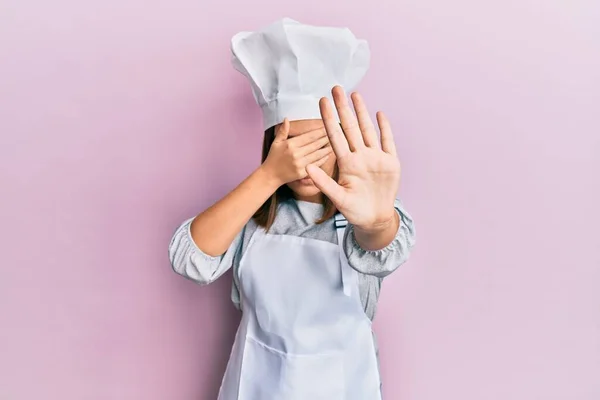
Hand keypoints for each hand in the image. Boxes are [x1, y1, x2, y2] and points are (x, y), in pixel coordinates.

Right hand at [262, 118, 332, 186]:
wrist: (271, 175)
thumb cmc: (273, 157)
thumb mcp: (276, 142)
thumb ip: (283, 130)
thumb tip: (287, 118)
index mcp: (290, 144)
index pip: (309, 136)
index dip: (320, 131)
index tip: (327, 126)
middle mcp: (296, 154)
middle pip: (315, 144)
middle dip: (326, 138)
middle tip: (337, 132)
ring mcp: (300, 164)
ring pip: (318, 154)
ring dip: (327, 148)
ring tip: (335, 143)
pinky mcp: (302, 173)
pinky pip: (315, 164)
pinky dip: (323, 159)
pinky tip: (328, 154)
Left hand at [306, 86, 400, 229]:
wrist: (374, 218)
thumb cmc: (354, 209)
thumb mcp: (337, 197)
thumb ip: (323, 182)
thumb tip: (306, 168)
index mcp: (346, 163)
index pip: (335, 136)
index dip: (328, 118)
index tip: (322, 101)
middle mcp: (359, 156)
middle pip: (350, 127)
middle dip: (343, 108)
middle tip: (336, 88)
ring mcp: (375, 157)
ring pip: (367, 130)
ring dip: (362, 112)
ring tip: (355, 94)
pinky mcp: (390, 162)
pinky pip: (387, 142)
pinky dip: (384, 128)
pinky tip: (379, 114)